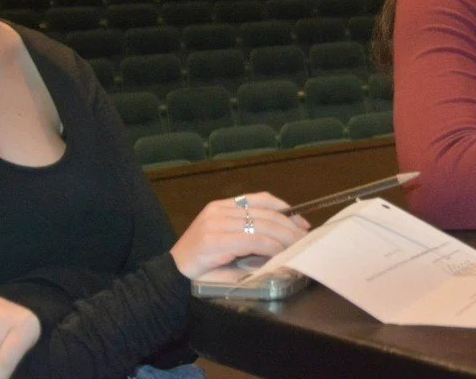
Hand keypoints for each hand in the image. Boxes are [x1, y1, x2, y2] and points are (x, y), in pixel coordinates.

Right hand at [169, 191, 310, 279]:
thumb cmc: (200, 263)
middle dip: (289, 226)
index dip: (284, 209)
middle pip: (265, 213)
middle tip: (305, 237)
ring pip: (262, 225)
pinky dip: (271, 247)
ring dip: (284, 237)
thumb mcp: (226, 242)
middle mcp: (219, 210)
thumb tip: (282, 238)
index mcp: (222, 205)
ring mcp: (216, 223)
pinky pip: (253, 240)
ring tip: (298, 247)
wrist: (170, 277)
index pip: (260, 199)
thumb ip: (247, 235)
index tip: (301, 222)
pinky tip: (280, 253)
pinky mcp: (215, 240)